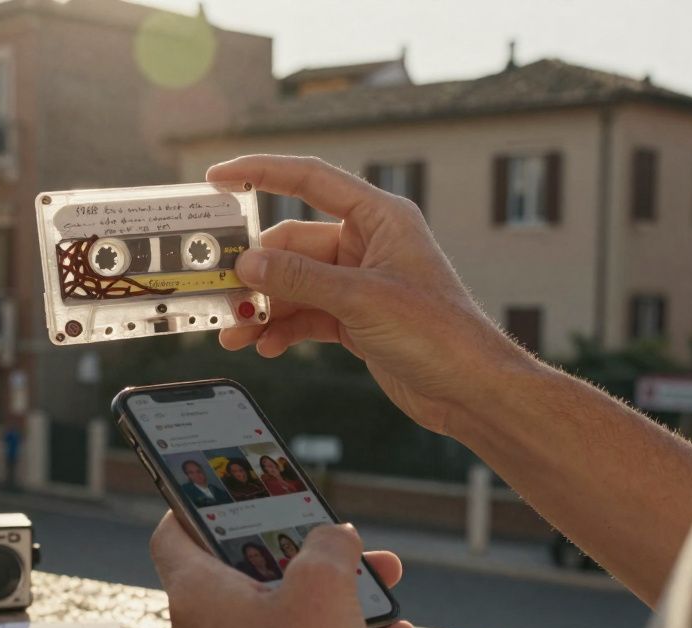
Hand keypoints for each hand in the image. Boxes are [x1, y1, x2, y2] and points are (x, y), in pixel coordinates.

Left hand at [150, 512, 414, 627]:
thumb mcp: (325, 587)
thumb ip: (329, 545)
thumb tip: (335, 537)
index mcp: (196, 598)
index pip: (173, 538)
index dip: (192, 508)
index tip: (219, 495)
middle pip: (243, 579)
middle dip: (299, 558)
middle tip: (334, 544)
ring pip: (277, 623)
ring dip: (330, 603)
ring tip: (379, 589)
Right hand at [211, 155, 532, 433]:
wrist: (471, 390)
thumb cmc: (441, 334)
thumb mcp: (362, 300)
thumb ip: (301, 279)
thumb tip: (249, 263)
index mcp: (380, 218)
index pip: (310, 181)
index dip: (261, 173)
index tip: (220, 178)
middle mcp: (368, 244)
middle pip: (293, 243)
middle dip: (257, 269)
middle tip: (222, 287)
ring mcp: (359, 283)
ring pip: (294, 284)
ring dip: (264, 306)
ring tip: (235, 329)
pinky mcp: (354, 318)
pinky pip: (305, 314)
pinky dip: (283, 328)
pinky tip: (264, 345)